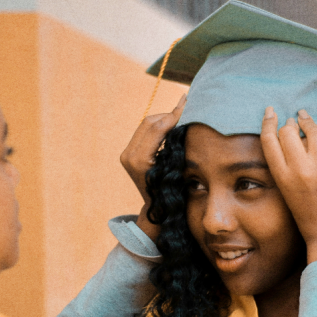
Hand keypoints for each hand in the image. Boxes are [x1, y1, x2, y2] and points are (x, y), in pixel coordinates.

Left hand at [120, 94, 186, 238]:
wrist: (156, 211)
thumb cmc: (172, 194)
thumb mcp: (178, 170)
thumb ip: (180, 146)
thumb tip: (189, 121)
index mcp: (139, 160)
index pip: (156, 128)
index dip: (173, 114)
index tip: (188, 105)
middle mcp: (129, 155)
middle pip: (150, 122)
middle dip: (169, 114)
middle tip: (188, 106)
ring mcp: (126, 154)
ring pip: (147, 124)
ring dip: (164, 118)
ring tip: (183, 112)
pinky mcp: (128, 153)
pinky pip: (145, 131)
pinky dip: (160, 125)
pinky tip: (173, 122)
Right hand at [260, 107, 316, 264]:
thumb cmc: (307, 212)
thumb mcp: (286, 189)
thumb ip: (284, 163)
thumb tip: (288, 130)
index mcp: (282, 177)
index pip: (269, 140)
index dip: (268, 122)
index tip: (271, 112)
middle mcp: (300, 170)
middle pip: (288, 131)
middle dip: (290, 124)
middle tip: (294, 121)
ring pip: (312, 130)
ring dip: (309, 123)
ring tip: (307, 120)